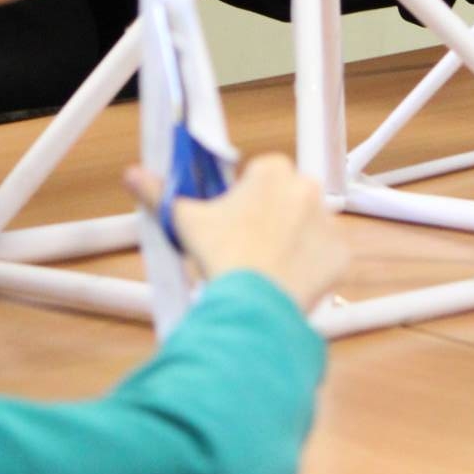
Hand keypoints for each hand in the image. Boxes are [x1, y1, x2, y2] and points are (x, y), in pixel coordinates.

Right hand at [125, 153, 346, 313]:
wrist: (253, 304)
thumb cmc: (219, 254)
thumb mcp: (184, 220)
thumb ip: (158, 192)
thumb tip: (131, 173)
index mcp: (273, 169)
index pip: (257, 176)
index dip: (241, 200)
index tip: (229, 223)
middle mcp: (308, 187)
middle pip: (285, 200)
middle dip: (268, 219)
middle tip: (244, 249)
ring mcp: (329, 222)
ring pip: (306, 228)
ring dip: (290, 242)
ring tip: (263, 270)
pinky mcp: (342, 255)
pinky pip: (325, 258)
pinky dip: (309, 269)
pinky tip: (285, 283)